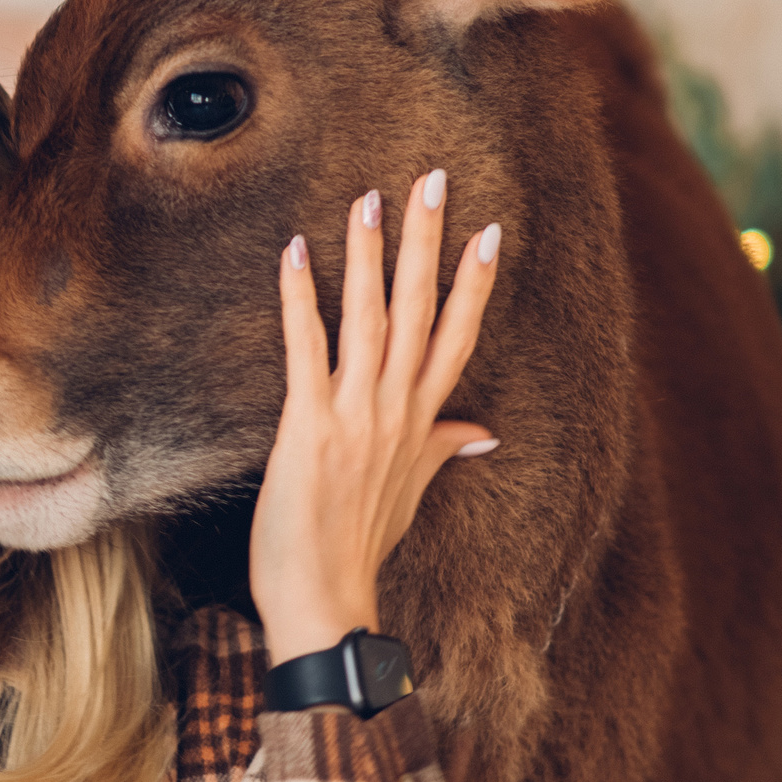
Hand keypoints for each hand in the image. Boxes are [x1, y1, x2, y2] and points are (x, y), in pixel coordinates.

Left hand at [250, 170, 502, 666]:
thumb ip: (444, 450)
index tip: (489, 231)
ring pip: (371, 319)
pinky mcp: (310, 427)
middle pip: (421, 312)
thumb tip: (487, 432)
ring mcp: (356, 416)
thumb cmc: (361, 550)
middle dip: (428, 244)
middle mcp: (396, 410)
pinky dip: (300, 299)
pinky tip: (292, 252)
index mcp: (421, 422)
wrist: (326, 601)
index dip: (473, 284)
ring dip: (371, 256)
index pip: (457, 338)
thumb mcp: (411, 494)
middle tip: (434, 180)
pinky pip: (306, 350)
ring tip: (370, 198)